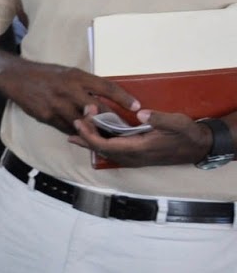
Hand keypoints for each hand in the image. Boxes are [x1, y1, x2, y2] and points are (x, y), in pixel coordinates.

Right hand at [0, 61, 137, 134]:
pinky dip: (76, 132)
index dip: (123, 98)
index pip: (107, 87)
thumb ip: (85, 85)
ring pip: (83, 123)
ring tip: (109, 138)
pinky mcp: (47, 116)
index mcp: (78, 77)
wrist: (17, 78)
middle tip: (126, 130)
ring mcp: (58, 105)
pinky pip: (67, 128)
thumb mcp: (69, 73)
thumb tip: (104, 99)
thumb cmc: (46, 75)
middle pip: (98, 110)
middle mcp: (70, 91)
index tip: (137, 107)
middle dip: (113, 122)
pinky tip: (84, 136)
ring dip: (96, 132)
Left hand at [68, 106, 217, 167]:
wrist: (197, 147)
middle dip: (86, 134)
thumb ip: (159, 119)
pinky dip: (98, 142)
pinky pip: (110, 150)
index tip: (80, 120)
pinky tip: (90, 135)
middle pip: (100, 148)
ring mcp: (132, 158)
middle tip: (76, 118)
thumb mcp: (177, 123)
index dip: (89, 134)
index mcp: (137, 149)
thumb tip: (140, 114)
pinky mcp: (133, 155)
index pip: (104, 145)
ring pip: (104, 150)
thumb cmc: (187, 134)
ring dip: (89, 139)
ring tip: (75, 128)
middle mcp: (131, 157)